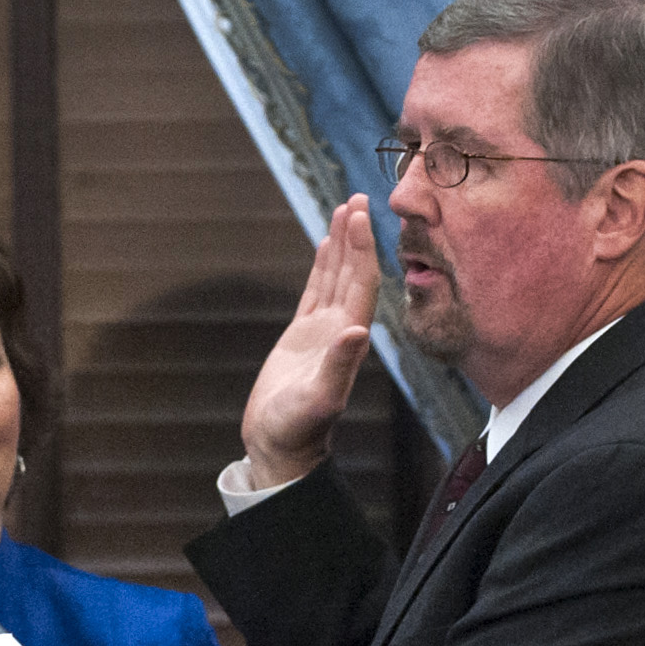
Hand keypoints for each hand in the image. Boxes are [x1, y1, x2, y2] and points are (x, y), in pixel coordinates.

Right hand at [242, 194, 379, 487]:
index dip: (362, 248)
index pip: (361, 283)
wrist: (282, 448)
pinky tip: (324, 247)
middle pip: (353, 272)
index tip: (361, 214)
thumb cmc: (298, 429)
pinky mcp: (302, 337)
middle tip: (358, 197)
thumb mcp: (319, 398)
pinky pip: (315, 292)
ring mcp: (323, 331)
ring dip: (341, 245)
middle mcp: (341, 329)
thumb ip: (339, 366)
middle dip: (356, 235)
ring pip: (335, 277)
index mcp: (349, 338)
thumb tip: (358, 332)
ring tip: (344, 209)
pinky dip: (322, 267)